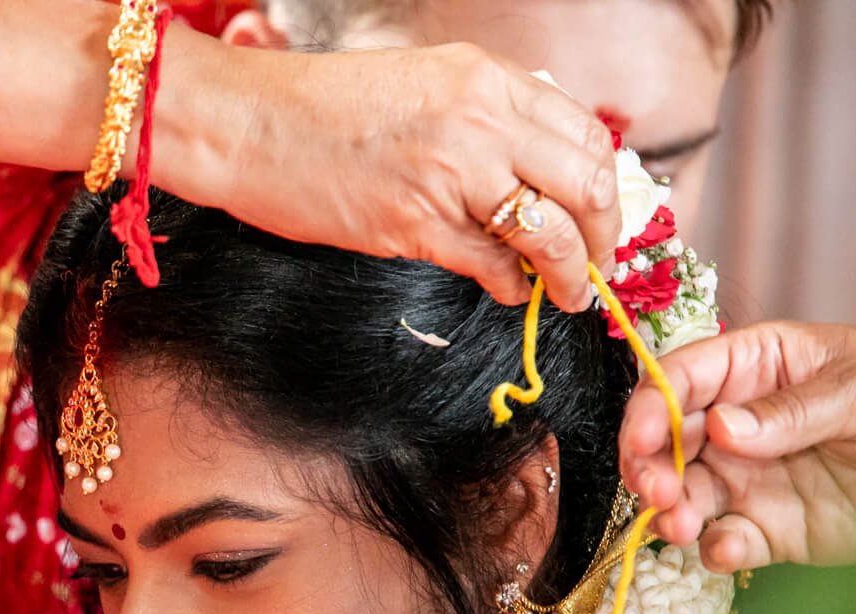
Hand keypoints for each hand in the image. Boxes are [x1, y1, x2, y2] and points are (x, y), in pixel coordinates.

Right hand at [213, 43, 619, 311]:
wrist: (250, 126)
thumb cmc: (322, 109)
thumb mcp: (423, 83)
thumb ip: (484, 114)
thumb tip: (534, 162)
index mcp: (485, 79)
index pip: (585, 133)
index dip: (606, 184)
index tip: (601, 214)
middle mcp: (480, 120)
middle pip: (586, 184)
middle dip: (604, 236)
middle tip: (597, 264)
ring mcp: (451, 173)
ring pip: (550, 233)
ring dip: (570, 273)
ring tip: (567, 293)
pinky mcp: (415, 224)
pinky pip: (491, 264)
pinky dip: (512, 284)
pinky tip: (509, 289)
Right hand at [620, 321, 855, 571]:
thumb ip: (790, 411)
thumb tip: (719, 427)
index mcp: (759, 367)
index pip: (683, 379)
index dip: (652, 407)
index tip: (642, 440)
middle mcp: (742, 424)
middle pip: (668, 442)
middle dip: (649, 468)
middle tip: (658, 494)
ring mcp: (753, 478)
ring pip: (686, 497)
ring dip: (672, 514)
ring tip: (681, 529)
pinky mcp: (772, 529)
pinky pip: (726, 541)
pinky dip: (714, 549)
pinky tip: (725, 550)